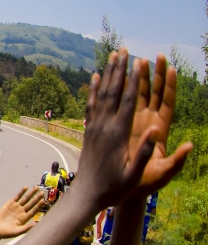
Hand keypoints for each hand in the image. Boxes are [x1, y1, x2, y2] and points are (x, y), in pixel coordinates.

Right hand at [0, 186, 44, 238]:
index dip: (38, 206)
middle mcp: (22, 212)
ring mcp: (16, 207)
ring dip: (31, 193)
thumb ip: (26, 228)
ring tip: (36, 187)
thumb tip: (36, 225)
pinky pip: (17, 196)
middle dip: (36, 198)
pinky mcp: (10, 203)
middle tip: (42, 193)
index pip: (33, 211)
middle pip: (31, 203)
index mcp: (25, 218)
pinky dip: (21, 192)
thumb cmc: (6, 233)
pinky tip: (26, 187)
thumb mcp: (16, 232)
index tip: (43, 201)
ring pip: (25, 199)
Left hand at [76, 49, 156, 208]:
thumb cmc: (115, 188)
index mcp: (118, 135)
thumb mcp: (134, 175)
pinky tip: (95, 77)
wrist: (87, 195)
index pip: (128, 101)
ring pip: (101, 95)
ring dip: (108, 73)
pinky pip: (91, 105)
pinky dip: (94, 89)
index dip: (134, 80)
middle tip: (124, 49)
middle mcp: (104, 126)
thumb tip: (157, 130)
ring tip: (112, 55)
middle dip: (120, 70)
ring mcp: (94, 127)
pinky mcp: (88, 130)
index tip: (140, 62)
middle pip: (113, 92)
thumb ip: (145, 153)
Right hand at [128, 54, 191, 196]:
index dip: (169, 86)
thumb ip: (176, 161)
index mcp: (160, 131)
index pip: (167, 103)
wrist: (127, 190)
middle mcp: (148, 123)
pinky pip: (117, 105)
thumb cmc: (145, 184)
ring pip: (134, 95)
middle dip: (154, 74)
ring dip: (134, 77)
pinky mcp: (120, 127)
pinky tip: (107, 78)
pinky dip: (114, 91)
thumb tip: (189, 145)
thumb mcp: (163, 174)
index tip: (171, 68)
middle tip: (154, 55)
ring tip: (132, 58)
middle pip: (152, 94)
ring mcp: (133, 124)